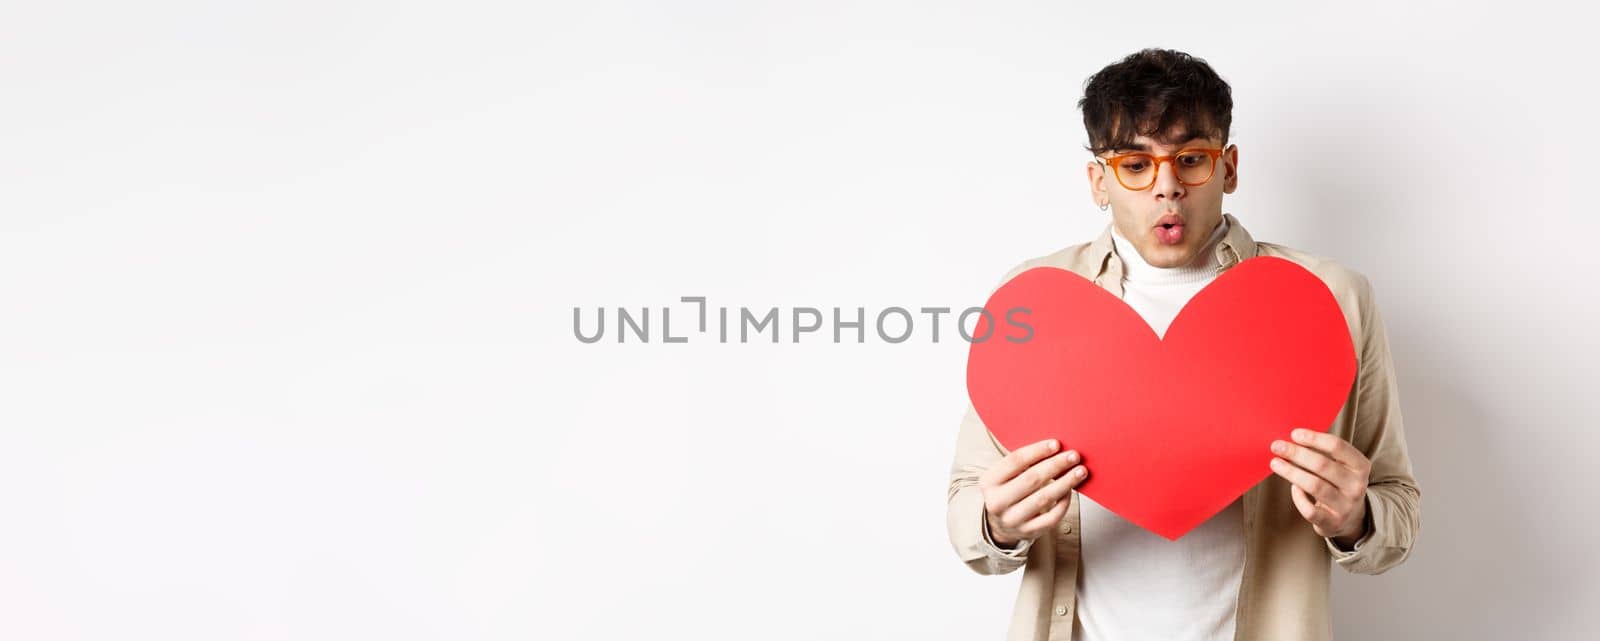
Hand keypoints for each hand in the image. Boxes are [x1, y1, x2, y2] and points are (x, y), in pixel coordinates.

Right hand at [979, 439, 1089, 547]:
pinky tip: (1070, 491)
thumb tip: (1055, 449)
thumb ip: (1022, 463)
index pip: (1015, 461)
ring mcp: (1012, 519)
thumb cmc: (1007, 493)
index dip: (1037, 451)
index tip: (1056, 444)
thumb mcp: (1004, 476)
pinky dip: (1064, 502)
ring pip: (1044, 498)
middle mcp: (998, 501)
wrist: (1000, 524)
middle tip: (1073, 456)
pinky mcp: (1028, 532)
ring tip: (1079, 472)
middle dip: (1056, 465)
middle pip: (1031, 479)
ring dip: (1065, 482)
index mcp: (989, 482)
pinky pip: (1052, 517)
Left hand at [1269, 428, 1370, 544]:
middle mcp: (1356, 486)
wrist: (1351, 518)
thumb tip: (1292, 438)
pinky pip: (1309, 509)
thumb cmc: (1338, 483)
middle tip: (1277, 446)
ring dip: (1291, 472)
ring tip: (1275, 463)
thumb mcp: (1341, 466)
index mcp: (1360, 466)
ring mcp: (1346, 506)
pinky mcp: (1332, 522)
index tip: (1294, 434)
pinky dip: (1298, 497)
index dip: (1314, 438)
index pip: (1338, 446)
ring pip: (1314, 486)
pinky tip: (1293, 488)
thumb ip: (1323, 452)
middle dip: (1297, 453)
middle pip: (1323, 465)